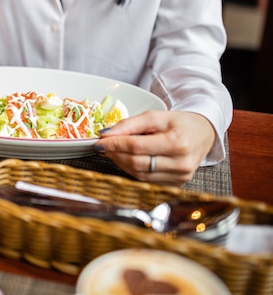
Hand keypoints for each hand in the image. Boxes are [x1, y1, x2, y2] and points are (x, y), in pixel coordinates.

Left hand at [94, 110, 215, 185]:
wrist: (203, 134)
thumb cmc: (179, 123)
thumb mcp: (155, 116)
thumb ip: (129, 124)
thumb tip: (105, 135)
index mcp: (177, 143)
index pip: (136, 147)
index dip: (115, 144)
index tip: (99, 141)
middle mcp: (181, 164)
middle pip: (136, 163)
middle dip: (115, 154)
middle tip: (103, 146)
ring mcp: (180, 177)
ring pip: (138, 174)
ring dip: (121, 162)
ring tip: (114, 151)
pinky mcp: (176, 185)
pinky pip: (146, 179)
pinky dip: (132, 169)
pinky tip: (128, 159)